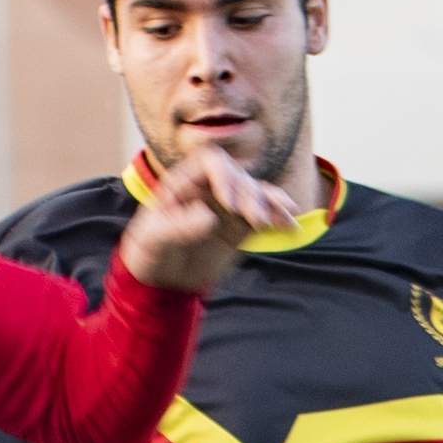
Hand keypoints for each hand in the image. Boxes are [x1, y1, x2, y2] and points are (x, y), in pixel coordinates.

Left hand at [114, 148, 304, 297]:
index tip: (230, 203)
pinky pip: (264, 215)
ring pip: (256, 194)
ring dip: (271, 203)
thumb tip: (208, 217)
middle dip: (251, 196)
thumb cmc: (150, 252)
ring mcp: (228, 207)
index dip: (225, 177)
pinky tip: (292, 225)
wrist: (160, 280)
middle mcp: (210, 188)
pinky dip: (279, 218)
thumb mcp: (154, 240)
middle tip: (255, 220)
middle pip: (239, 178)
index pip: (212, 162)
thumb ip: (177, 226)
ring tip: (285, 216)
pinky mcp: (241, 227)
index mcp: (185, 181)